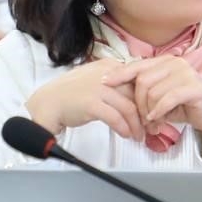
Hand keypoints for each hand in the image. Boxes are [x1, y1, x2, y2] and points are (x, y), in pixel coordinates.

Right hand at [25, 61, 149, 147]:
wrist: (48, 103)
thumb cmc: (72, 94)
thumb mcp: (97, 81)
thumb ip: (116, 84)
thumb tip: (138, 96)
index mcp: (109, 66)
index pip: (137, 81)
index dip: (147, 98)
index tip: (152, 112)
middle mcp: (106, 74)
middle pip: (136, 94)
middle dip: (146, 113)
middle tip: (151, 127)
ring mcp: (99, 88)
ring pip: (129, 107)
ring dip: (137, 125)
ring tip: (139, 136)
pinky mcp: (91, 103)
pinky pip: (115, 117)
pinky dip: (124, 128)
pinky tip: (127, 135)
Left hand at [114, 55, 201, 153]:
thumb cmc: (184, 105)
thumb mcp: (160, 96)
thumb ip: (144, 90)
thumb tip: (118, 91)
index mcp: (165, 61)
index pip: (137, 65)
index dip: (119, 74)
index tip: (105, 82)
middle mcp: (175, 63)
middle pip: (142, 80)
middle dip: (138, 104)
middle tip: (142, 121)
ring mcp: (185, 73)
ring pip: (153, 91)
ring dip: (149, 113)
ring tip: (154, 125)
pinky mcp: (194, 87)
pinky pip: (168, 98)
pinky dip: (159, 111)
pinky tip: (158, 120)